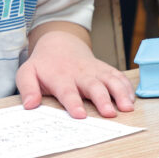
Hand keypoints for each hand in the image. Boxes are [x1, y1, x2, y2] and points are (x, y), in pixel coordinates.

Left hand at [16, 29, 134, 118]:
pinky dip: (127, 87)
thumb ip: (27, 88)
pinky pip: (119, 76)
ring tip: (127, 108)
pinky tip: (131, 99)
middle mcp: (79, 73)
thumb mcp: (27, 73)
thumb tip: (29, 105)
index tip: (80, 115)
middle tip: (109, 113)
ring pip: (110, 80)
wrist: (58, 42)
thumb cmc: (44, 64)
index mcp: (59, 77)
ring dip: (119, 93)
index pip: (66, 91)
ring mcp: (94, 70)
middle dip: (102, 99)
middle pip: (93, 86)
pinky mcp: (105, 69)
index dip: (73, 103)